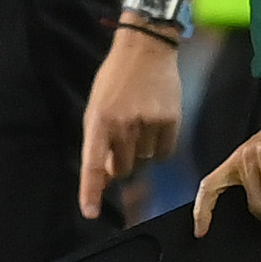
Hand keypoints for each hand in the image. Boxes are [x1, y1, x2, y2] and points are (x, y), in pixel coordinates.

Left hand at [78, 27, 182, 218]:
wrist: (146, 48)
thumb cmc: (115, 79)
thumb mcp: (97, 106)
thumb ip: (98, 141)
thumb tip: (104, 176)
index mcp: (98, 120)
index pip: (92, 163)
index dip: (91, 191)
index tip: (90, 212)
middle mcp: (122, 125)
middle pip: (122, 168)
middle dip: (120, 163)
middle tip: (123, 143)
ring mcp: (148, 123)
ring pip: (144, 161)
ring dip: (141, 151)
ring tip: (140, 123)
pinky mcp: (170, 121)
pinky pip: (164, 153)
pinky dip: (160, 148)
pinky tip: (156, 126)